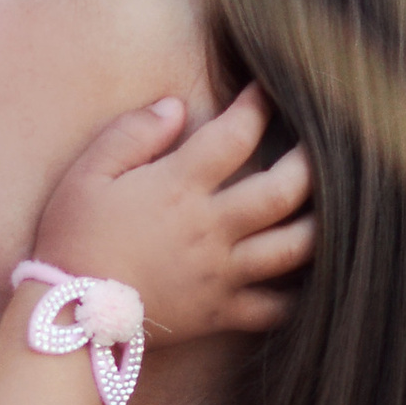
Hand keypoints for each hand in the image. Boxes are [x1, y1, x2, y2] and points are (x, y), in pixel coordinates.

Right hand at [32, 84, 313, 340]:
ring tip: (336, 208)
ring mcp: (222, 272)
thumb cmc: (72, 239)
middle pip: (285, 189)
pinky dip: (299, 296)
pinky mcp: (220, 312)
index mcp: (180, 186)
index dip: (258, 105)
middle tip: (323, 144)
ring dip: (321, 225)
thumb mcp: (87, 174)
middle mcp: (212, 227)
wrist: (70, 315)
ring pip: (294, 247)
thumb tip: (176, 105)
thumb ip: (133, 133)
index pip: (236, 133)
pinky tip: (312, 282)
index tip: (268, 89)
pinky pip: (274, 308)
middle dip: (312, 161)